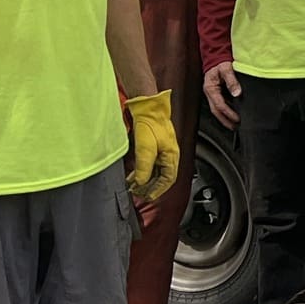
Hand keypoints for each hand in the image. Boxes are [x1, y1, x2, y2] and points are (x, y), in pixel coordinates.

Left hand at [124, 89, 178, 204]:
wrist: (148, 106)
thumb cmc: (151, 123)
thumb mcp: (146, 148)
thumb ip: (143, 167)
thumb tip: (140, 182)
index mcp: (171, 156)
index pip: (168, 180)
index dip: (158, 190)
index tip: (148, 197)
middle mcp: (168, 155)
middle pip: (162, 178)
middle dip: (150, 188)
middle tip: (138, 195)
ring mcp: (161, 151)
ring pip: (155, 172)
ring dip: (145, 181)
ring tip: (133, 187)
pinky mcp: (153, 147)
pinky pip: (149, 165)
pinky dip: (141, 172)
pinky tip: (133, 175)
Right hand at [203, 62, 241, 128]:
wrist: (215, 55)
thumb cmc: (219, 61)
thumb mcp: (226, 68)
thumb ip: (232, 81)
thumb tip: (237, 93)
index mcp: (210, 88)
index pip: (220, 105)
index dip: (229, 113)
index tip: (238, 119)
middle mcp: (210, 93)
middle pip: (216, 111)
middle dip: (225, 121)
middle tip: (235, 128)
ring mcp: (212, 93)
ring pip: (217, 109)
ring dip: (225, 118)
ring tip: (235, 124)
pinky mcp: (216, 92)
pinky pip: (220, 104)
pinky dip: (226, 111)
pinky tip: (233, 114)